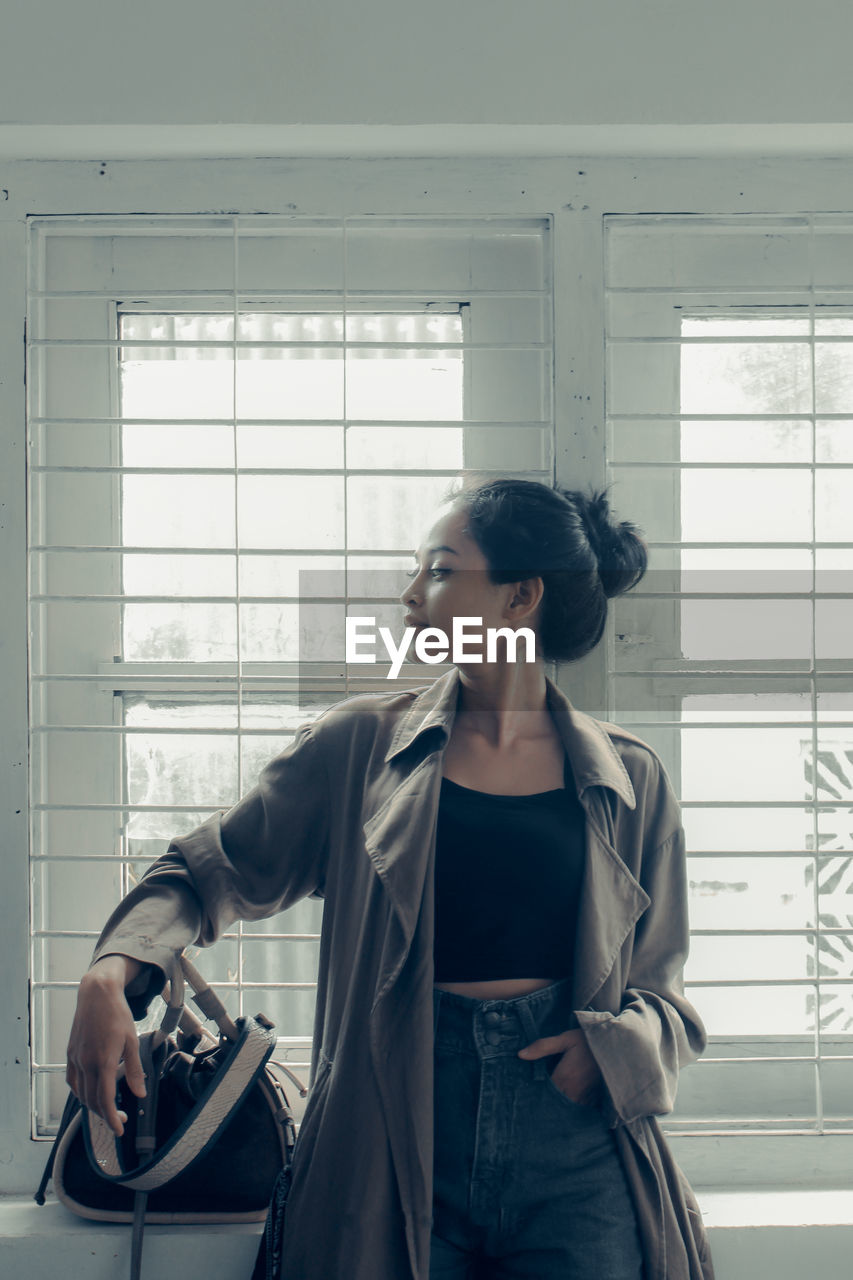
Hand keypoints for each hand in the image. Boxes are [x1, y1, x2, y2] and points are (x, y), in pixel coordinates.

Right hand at [66, 955, 146, 1137]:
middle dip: (106, 1115)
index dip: (111, 1118)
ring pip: (81, 1093)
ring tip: (108, 1108)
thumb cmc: (117, 1015)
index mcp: (104, 1061)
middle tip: (121, 1119)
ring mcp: (76, 1059)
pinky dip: (81, 1092)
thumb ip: (135, 1070)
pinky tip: (91, 1093)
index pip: (105, 1100)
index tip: (119, 1130)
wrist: (97, 994)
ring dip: (94, 1106)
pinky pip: (73, 1081)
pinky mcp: (70, 1054)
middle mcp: (87, 1063)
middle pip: (92, 1101)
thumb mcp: (132, 1041)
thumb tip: (140, 1094)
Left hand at [518, 1028, 603, 1104]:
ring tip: (552, 1104)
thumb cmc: (590, 1041)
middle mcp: (574, 1091)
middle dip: (548, 1101)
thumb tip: (520, 1054)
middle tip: (537, 1102)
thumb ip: (542, 1047)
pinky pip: (582, 1108)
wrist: (618, 1047)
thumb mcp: (566, 1039)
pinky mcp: (596, 1099)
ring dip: (561, 1105)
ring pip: (568, 1107)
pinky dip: (575, 1106)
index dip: (536, 1092)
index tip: (528, 1093)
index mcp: (563, 1077)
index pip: (544, 1092)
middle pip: (555, 1102)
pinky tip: (571, 1101)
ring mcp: (586, 1097)